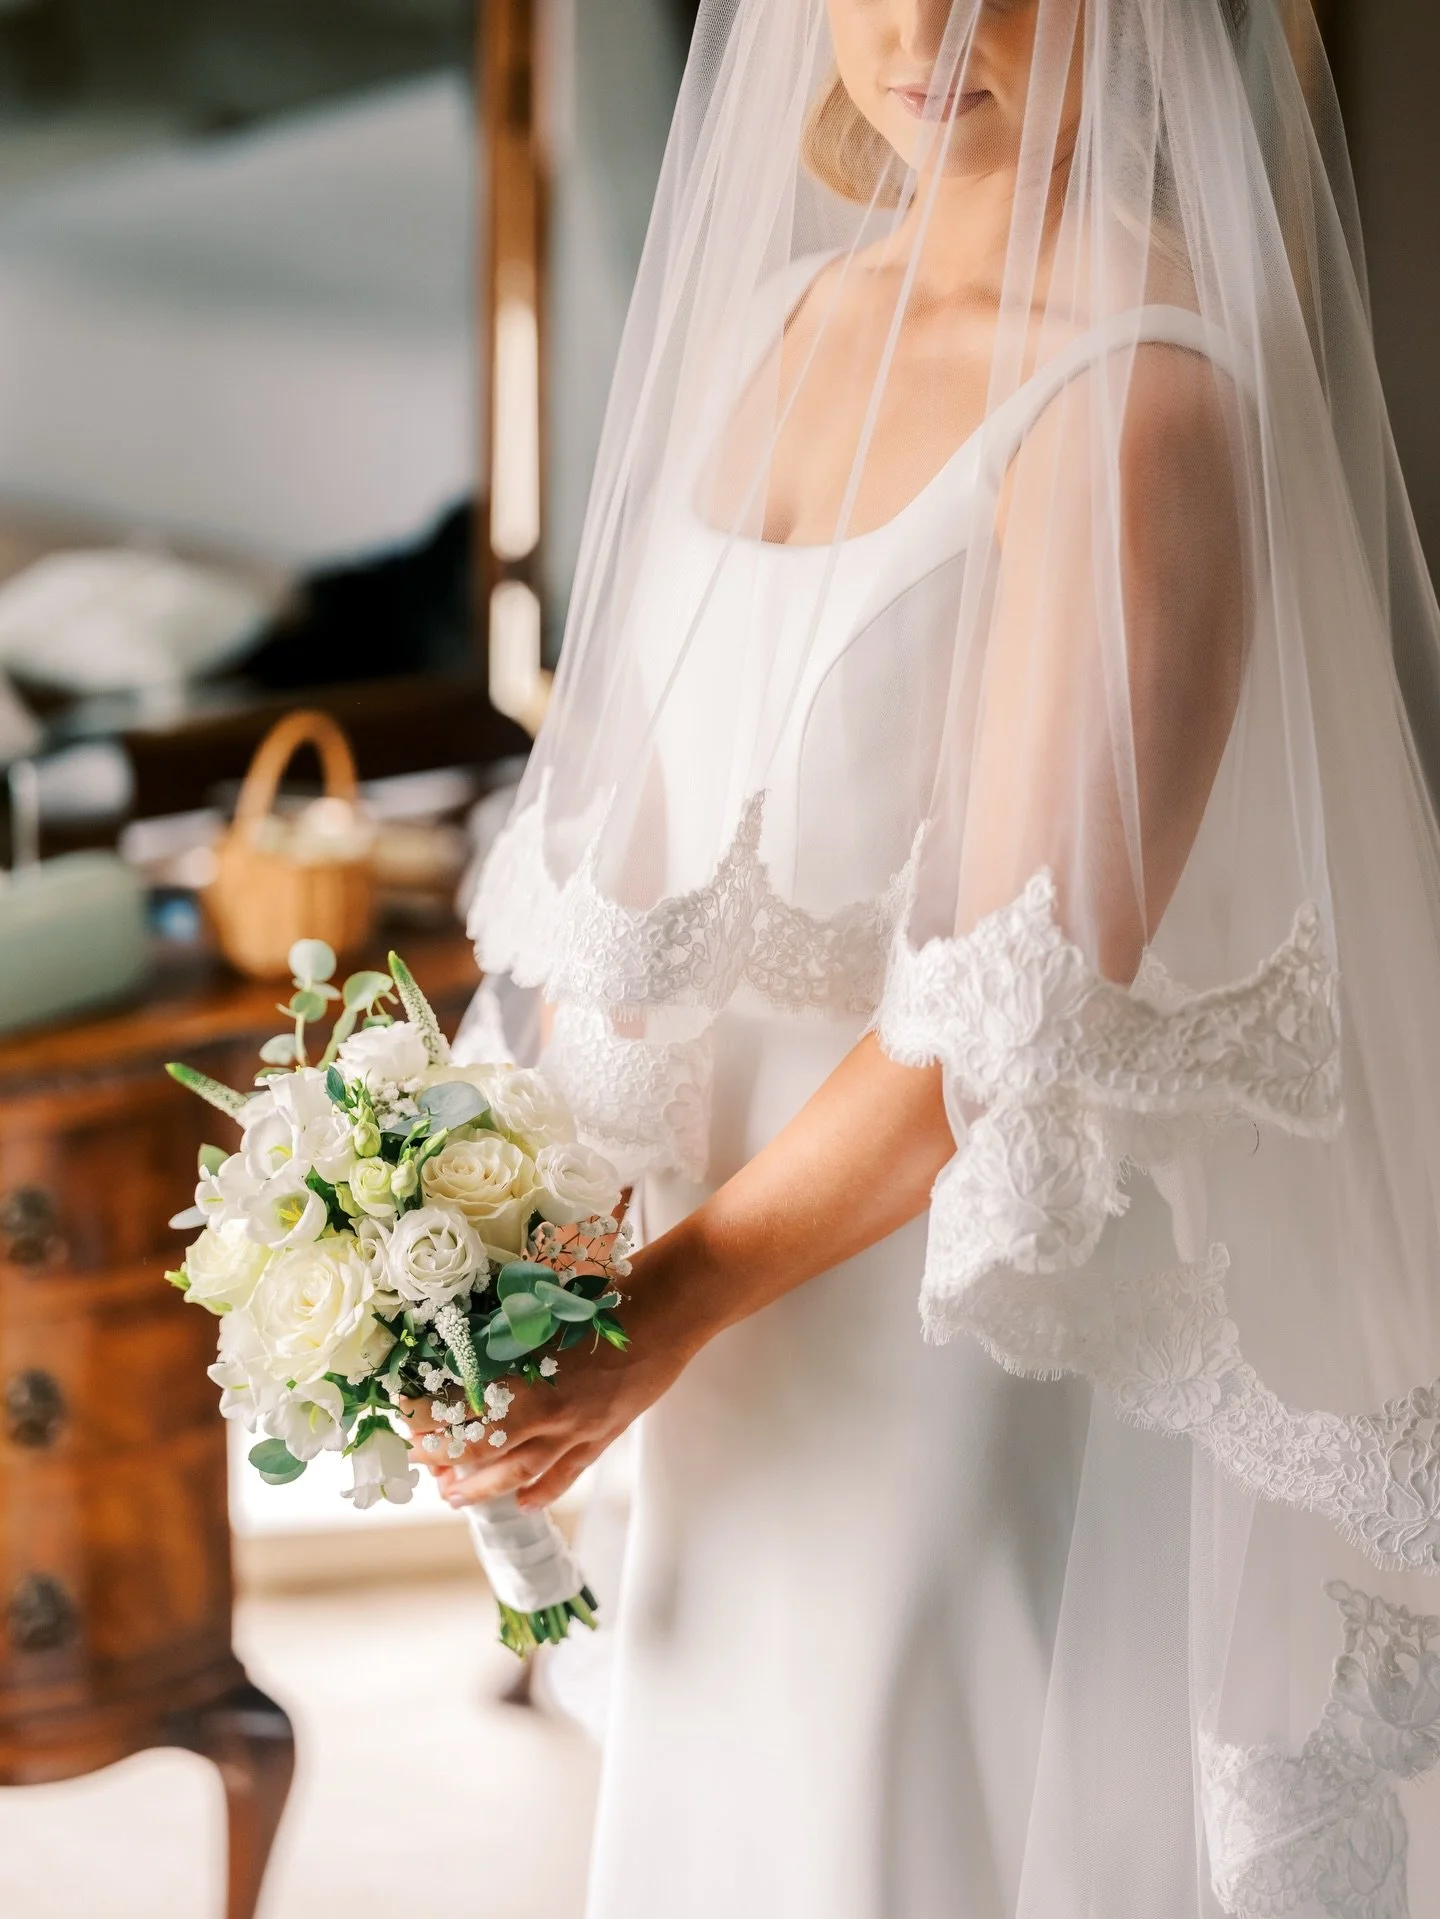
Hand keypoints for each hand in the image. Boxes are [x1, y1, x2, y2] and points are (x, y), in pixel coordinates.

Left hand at [427, 1253, 703, 1513]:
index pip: (464, 1404)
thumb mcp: (548, 1298)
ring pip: (521, 1470)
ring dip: (483, 1487)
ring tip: (454, 1497)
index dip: (432, 1415)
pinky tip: (522, 1505)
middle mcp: (549, 1406)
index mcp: (529, 1368)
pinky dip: (543, 1491)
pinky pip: (569, 1471)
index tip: (406, 1417)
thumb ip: (509, 1326)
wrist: (673, 1301)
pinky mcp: (607, 1431)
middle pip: (485, 1445)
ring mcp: (580, 1425)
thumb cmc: (612, 1287)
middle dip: (446, 1456)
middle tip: (420, 1463)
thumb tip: (466, 1340)